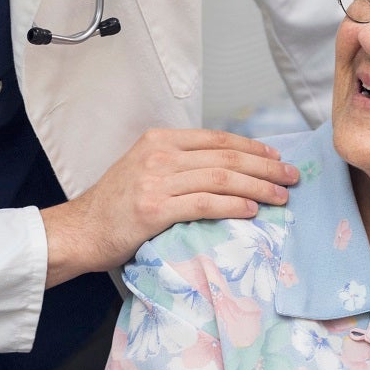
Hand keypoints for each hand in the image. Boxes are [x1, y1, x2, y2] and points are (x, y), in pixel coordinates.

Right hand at [40, 128, 298, 287]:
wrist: (79, 231)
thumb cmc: (113, 207)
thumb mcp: (143, 169)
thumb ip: (177, 163)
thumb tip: (223, 168)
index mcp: (158, 140)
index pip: (216, 139)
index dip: (251, 147)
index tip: (275, 157)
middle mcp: (159, 155)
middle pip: (225, 156)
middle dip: (264, 167)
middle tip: (291, 176)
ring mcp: (155, 181)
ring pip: (221, 178)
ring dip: (257, 187)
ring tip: (281, 196)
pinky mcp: (154, 209)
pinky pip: (205, 204)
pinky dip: (233, 205)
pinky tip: (252, 210)